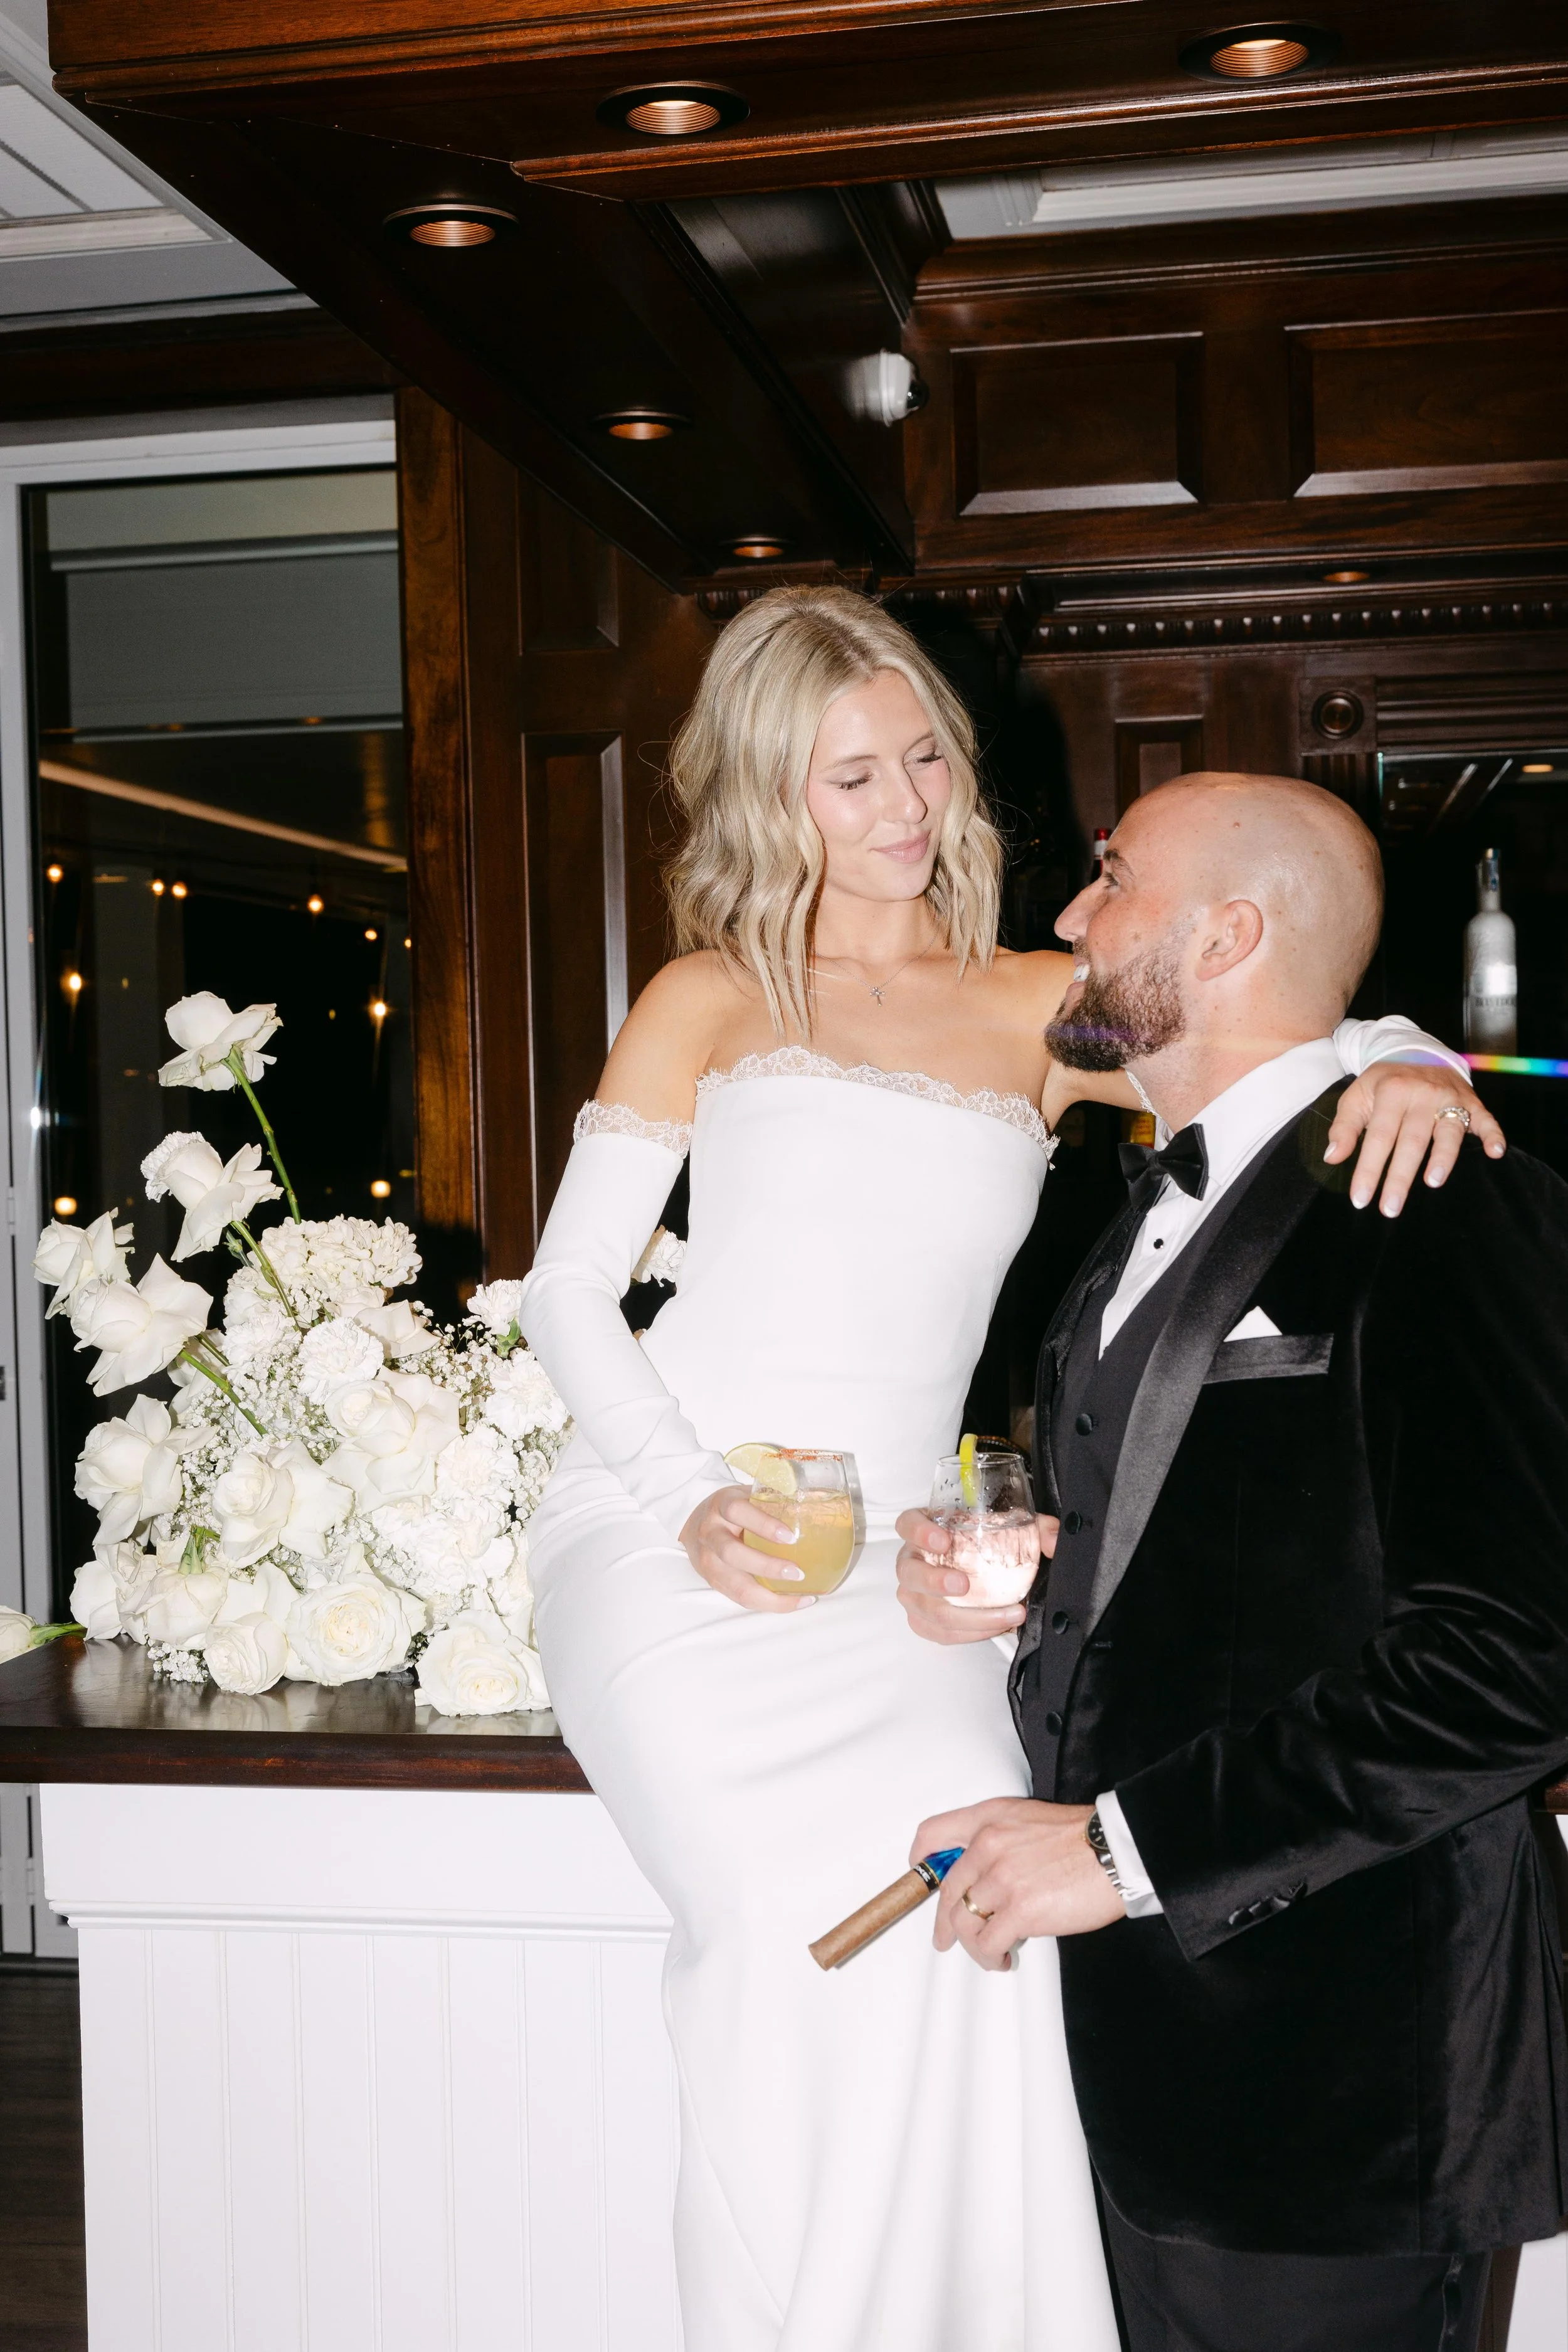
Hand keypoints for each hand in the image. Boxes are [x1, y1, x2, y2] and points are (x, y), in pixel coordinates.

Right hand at [680, 1485, 814, 1612]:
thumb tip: (818, 1499)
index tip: (790, 1536)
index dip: (763, 1524)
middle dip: (767, 1567)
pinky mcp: (713, 1582)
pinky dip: (769, 1604)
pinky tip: (794, 1602)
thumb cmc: (732, 1511)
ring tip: (799, 1594)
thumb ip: (773, 1499)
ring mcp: (708, 1561)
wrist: (693, 1526)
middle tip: (798, 1572)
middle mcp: (710, 1533)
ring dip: (769, 1595)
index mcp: (721, 1506)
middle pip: (732, 1553)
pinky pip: (740, 1599)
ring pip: (735, 1585)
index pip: (737, 1511)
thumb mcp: (746, 1496)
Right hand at [894, 1508, 1054, 1643]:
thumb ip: (1036, 1529)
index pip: (908, 1524)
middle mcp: (912, 1561)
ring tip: (1004, 1616)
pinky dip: (969, 1634)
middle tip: (964, 1585)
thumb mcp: (1012, 1528)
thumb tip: (1055, 1541)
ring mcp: (913, 1593)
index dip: (919, 1532)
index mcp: (925, 1530)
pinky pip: (938, 1633)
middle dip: (935, 1582)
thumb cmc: (986, 1544)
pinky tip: (997, 1627)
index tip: (943, 1540)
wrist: (981, 1570)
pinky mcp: (923, 1620)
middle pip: (909, 1573)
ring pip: (926, 1610)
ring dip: (965, 1617)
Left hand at [909, 1796, 1124, 1968]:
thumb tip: (982, 1875)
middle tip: (946, 1939)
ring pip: (963, 1922)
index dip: (921, 1857)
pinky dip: (990, 1956)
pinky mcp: (1020, 1910)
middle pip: (948, 1891)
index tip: (920, 1873)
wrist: (1114, 1851)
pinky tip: (1003, 1958)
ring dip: (972, 1945)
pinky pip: (987, 1942)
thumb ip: (999, 1839)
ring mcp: (1002, 1878)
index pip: (935, 1832)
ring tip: (989, 1953)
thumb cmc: (1080, 1838)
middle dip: (945, 1922)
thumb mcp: (1027, 1820)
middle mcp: (988, 1845)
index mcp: (989, 1819)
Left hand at [1325, 1060, 1502, 1215]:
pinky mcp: (1472, 1101)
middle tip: (1391, 1208)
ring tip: (1433, 1182)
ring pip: (1449, 1130)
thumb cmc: (1383, 1082)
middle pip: (1412, 1140)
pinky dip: (1493, 1134)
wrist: (1415, 1050)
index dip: (1369, 1170)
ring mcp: (1449, 1098)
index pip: (1379, 1137)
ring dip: (1444, 1157)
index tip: (1361, 1199)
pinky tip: (1495, 1152)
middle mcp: (1422, 1095)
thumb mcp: (1356, 1097)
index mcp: (1391, 1093)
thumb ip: (1343, 1127)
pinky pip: (1485, 1118)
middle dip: (1401, 1177)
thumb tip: (1331, 1157)